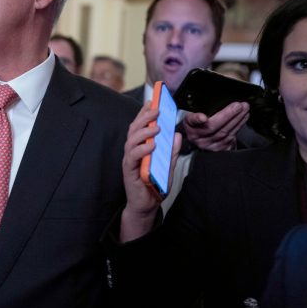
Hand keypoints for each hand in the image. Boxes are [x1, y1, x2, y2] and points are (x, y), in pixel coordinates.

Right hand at [120, 103, 181, 242]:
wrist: (147, 205)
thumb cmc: (155, 184)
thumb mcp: (168, 165)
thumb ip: (172, 151)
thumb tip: (178, 135)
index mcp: (141, 146)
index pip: (140, 125)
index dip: (144, 113)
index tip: (153, 102)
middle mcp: (133, 150)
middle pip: (134, 129)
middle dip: (144, 117)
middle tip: (156, 109)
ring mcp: (129, 160)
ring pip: (132, 140)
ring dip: (144, 131)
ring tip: (156, 126)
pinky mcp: (129, 170)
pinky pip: (133, 156)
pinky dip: (142, 149)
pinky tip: (151, 145)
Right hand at [183, 102, 248, 151]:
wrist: (202, 137)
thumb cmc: (199, 124)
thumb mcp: (193, 115)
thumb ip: (198, 112)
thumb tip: (209, 108)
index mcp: (190, 127)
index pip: (192, 122)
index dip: (197, 119)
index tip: (203, 117)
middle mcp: (199, 139)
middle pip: (213, 127)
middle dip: (227, 115)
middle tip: (238, 106)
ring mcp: (210, 146)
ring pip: (225, 133)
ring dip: (237, 119)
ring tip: (244, 109)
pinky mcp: (221, 149)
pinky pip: (232, 138)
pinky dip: (239, 126)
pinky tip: (243, 118)